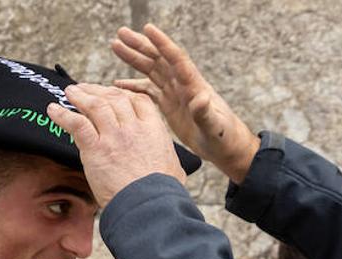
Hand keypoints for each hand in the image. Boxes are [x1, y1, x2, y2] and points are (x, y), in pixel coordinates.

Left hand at [47, 83, 186, 208]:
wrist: (149, 207)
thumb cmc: (163, 195)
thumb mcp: (174, 170)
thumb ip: (168, 159)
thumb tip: (172, 165)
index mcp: (154, 130)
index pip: (137, 101)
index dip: (122, 95)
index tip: (112, 95)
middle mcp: (133, 128)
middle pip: (114, 98)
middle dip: (98, 91)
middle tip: (85, 90)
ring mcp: (114, 136)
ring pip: (95, 105)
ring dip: (79, 96)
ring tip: (69, 92)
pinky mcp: (96, 148)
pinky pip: (76, 124)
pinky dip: (62, 115)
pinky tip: (53, 111)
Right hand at [111, 24, 260, 183]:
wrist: (226, 147)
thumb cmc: (224, 136)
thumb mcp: (215, 127)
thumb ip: (206, 113)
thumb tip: (200, 98)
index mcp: (194, 86)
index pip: (176, 59)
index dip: (162, 44)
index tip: (148, 28)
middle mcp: (183, 85)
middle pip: (159, 59)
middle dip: (140, 45)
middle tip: (121, 32)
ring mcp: (175, 94)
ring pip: (151, 70)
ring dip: (134, 58)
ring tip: (115, 45)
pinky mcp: (169, 106)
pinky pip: (148, 91)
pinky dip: (133, 86)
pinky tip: (118, 84)